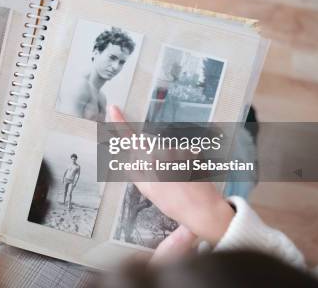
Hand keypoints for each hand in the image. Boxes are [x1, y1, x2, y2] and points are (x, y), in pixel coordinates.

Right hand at [108, 105, 234, 253]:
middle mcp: (164, 150)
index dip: (120, 122)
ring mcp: (180, 150)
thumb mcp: (147, 190)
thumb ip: (135, 170)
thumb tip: (129, 157)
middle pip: (151, 149)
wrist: (204, 209)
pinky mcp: (194, 152)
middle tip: (163, 182)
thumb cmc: (174, 203)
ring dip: (169, 164)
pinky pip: (182, 156)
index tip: (114, 108)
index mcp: (149, 159)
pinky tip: (188, 179)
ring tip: (178, 183)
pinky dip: (182, 165)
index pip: (130, 138)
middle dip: (152, 160)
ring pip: (167, 154)